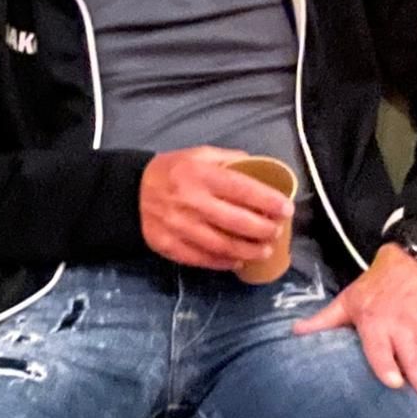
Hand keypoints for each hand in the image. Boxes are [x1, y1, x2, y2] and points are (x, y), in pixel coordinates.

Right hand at [140, 146, 294, 269]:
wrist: (130, 193)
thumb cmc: (171, 171)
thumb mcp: (198, 154)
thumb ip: (229, 160)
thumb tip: (262, 169)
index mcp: (201, 175)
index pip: (243, 190)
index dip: (268, 201)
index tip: (286, 209)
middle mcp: (191, 202)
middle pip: (237, 222)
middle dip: (264, 230)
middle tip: (277, 231)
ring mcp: (180, 227)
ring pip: (223, 246)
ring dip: (249, 251)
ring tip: (265, 251)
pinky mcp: (170, 246)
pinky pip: (203, 259)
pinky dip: (224, 262)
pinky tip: (238, 260)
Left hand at [293, 243, 416, 409]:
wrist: (411, 261)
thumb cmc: (375, 286)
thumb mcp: (347, 301)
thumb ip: (324, 321)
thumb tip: (295, 332)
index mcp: (376, 321)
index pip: (382, 348)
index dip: (387, 365)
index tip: (394, 383)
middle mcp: (403, 326)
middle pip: (414, 358)